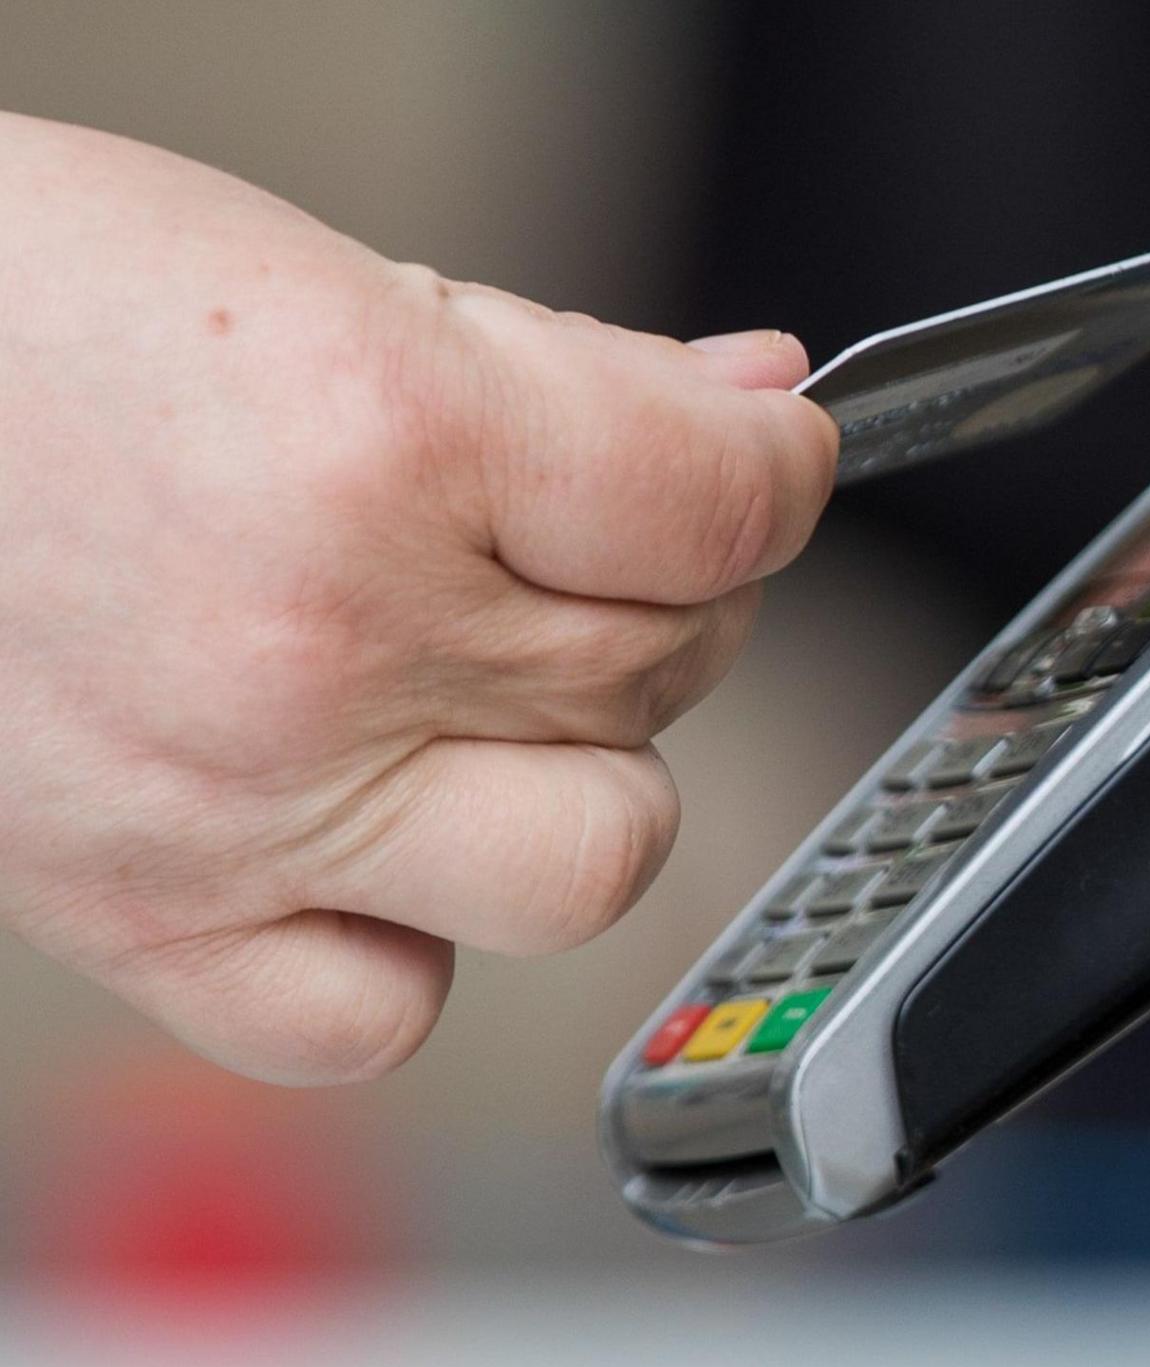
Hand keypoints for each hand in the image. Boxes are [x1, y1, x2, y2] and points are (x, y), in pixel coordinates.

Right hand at [0, 115, 836, 1080]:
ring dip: (589, 769)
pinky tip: (376, 830)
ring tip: (502, 689)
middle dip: (672, 593)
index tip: (773, 460)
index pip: (718, 511)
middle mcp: (323, 646)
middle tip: (588, 542)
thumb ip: (576, 368)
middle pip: (665, 667)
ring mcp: (242, 808)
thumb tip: (754, 414)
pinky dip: (413, 940)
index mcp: (377, 441)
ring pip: (590, 856)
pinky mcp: (150, 922)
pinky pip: (383, 1012)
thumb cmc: (27, 319)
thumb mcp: (326, 277)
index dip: (781, 473)